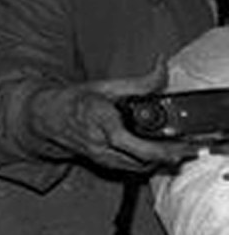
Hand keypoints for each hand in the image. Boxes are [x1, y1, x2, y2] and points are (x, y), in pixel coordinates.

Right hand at [27, 66, 198, 172]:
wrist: (47, 120)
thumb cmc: (74, 101)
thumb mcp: (105, 86)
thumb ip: (138, 82)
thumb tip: (162, 66)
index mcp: (97, 118)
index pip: (126, 139)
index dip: (155, 146)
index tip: (176, 143)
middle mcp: (98, 141)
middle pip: (139, 158)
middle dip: (167, 155)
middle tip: (187, 149)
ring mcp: (100, 156)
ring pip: (138, 166)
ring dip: (160, 160)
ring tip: (177, 149)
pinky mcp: (103, 164)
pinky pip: (131, 168)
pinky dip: (148, 162)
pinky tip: (157, 153)